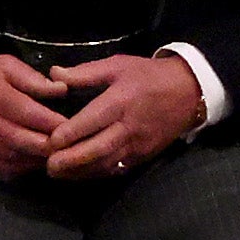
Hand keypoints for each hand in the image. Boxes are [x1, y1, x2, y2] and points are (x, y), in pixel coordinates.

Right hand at [0, 49, 72, 172]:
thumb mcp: (3, 66)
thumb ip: (33, 78)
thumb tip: (61, 90)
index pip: (31, 114)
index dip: (56, 123)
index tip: (76, 124)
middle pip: (26, 141)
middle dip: (52, 145)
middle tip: (72, 144)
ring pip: (17, 158)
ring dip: (40, 159)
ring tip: (59, 154)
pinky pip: (4, 168)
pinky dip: (24, 167)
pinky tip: (36, 160)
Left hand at [40, 50, 203, 177]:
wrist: (191, 91)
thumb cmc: (149, 76)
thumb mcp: (117, 65)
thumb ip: (84, 72)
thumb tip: (54, 73)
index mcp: (121, 102)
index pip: (92, 121)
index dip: (70, 133)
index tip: (49, 140)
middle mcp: (130, 127)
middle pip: (99, 148)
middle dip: (72, 160)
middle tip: (48, 165)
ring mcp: (139, 144)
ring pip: (108, 163)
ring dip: (82, 171)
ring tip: (57, 173)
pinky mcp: (145, 155)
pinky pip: (119, 168)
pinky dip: (98, 173)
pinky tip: (80, 174)